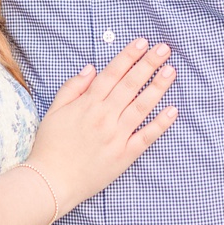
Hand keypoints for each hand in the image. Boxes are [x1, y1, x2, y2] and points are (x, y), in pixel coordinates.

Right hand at [23, 39, 177, 216]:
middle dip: (148, 64)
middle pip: (130, 85)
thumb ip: (72, 88)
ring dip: (158, 87)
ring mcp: (117, 136)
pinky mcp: (125, 155)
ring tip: (171, 71)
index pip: (112, 74)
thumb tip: (91, 68)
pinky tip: (173, 110)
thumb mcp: (53, 111)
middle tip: (164, 49)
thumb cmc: (50, 145)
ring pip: (142, 106)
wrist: (51, 181)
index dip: (128, 56)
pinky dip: (161, 123)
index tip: (142, 43)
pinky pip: (146, 136)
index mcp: (87, 104)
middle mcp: (104, 116)